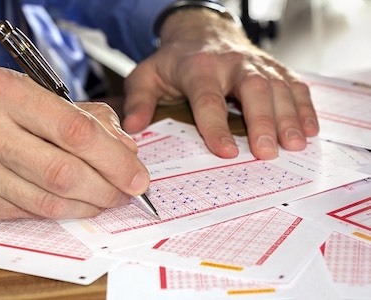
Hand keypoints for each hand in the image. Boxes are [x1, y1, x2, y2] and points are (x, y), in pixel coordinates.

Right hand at [0, 68, 148, 220]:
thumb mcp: (33, 95)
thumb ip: (84, 117)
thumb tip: (125, 149)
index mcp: (5, 92)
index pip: (76, 131)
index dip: (115, 158)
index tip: (138, 174)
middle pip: (66, 171)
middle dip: (109, 186)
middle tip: (129, 190)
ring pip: (50, 199)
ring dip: (91, 202)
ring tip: (109, 197)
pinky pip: (32, 212)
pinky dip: (65, 210)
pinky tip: (79, 203)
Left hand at [122, 8, 318, 159]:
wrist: (201, 32)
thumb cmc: (174, 61)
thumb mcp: (147, 76)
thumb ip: (139, 101)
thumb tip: (133, 129)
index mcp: (198, 67)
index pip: (208, 98)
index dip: (216, 126)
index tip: (226, 152)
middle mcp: (231, 63)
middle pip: (253, 89)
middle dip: (262, 121)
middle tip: (267, 152)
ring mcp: (256, 64)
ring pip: (278, 87)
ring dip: (289, 117)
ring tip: (294, 145)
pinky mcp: (273, 67)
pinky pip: (294, 84)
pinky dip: (304, 107)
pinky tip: (310, 129)